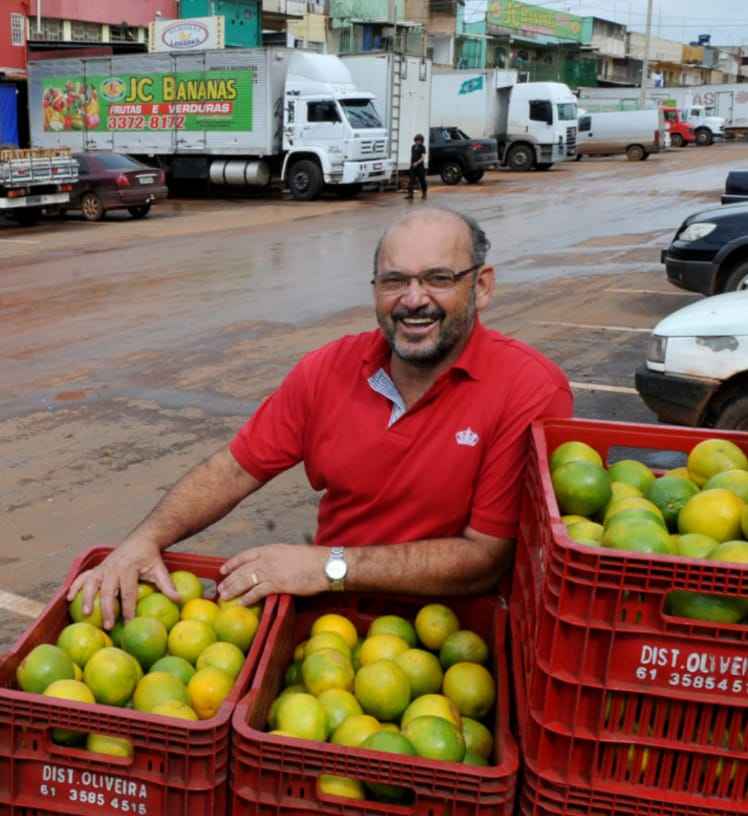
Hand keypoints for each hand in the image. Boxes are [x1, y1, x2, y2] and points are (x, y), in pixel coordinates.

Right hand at [66, 538, 180, 628]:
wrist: (142, 539)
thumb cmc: (151, 558)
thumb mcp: (161, 570)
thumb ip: (168, 585)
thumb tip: (179, 600)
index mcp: (130, 569)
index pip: (128, 592)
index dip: (128, 609)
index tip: (129, 624)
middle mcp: (114, 568)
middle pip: (109, 591)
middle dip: (108, 609)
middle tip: (108, 625)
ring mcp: (104, 568)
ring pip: (92, 583)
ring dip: (87, 598)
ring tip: (86, 614)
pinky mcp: (97, 568)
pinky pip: (83, 576)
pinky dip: (75, 586)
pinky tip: (68, 598)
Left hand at [218, 544, 327, 605]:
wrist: (325, 565)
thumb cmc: (312, 560)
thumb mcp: (290, 553)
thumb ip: (277, 559)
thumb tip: (270, 567)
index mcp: (271, 549)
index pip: (245, 555)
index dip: (232, 563)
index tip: (223, 570)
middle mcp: (267, 558)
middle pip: (242, 569)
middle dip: (229, 580)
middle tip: (220, 589)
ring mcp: (271, 571)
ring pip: (245, 580)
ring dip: (233, 589)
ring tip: (225, 597)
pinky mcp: (278, 584)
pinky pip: (257, 592)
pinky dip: (248, 598)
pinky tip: (241, 603)